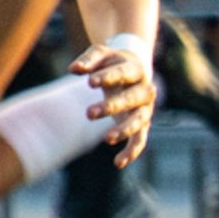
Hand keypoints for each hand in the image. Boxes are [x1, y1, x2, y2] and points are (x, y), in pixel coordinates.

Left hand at [70, 37, 156, 167]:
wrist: (133, 68)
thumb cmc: (113, 62)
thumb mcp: (102, 54)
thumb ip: (89, 60)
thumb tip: (73, 69)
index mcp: (136, 69)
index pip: (124, 73)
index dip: (108, 78)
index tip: (89, 82)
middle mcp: (145, 90)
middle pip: (133, 98)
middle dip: (113, 106)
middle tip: (89, 114)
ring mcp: (145, 108)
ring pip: (139, 120)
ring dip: (125, 129)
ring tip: (107, 138)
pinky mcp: (141, 124)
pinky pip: (140, 140)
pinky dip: (132, 152)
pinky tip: (118, 163)